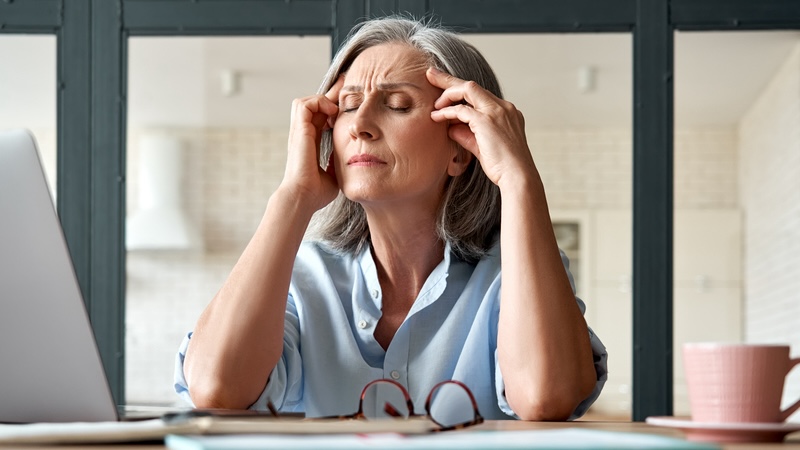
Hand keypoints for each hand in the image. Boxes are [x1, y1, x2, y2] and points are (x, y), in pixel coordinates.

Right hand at [281, 76, 343, 209]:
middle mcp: (303, 135)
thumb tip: (350, 159)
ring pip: (306, 101)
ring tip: (336, 108)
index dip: (332, 108)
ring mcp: (299, 132)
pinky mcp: (299, 131)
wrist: (304, 197)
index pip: (320, 117)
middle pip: (313, 105)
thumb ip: (338, 163)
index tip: (348, 104)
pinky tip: (332, 112)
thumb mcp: (333, 173)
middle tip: (347, 91)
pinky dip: (318, 102)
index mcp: (310, 143)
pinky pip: (305, 104)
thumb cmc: (316, 192)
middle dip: (330, 96)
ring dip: (322, 99)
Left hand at [427, 67, 535, 187]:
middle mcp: (503, 107)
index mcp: (506, 112)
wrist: (517, 177)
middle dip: (449, 79)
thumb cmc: (503, 167)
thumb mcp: (482, 147)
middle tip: (430, 73)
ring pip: (467, 89)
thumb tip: (450, 127)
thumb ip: (467, 135)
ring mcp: (497, 111)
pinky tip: (436, 117)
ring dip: (447, 94)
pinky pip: (461, 109)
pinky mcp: (487, 120)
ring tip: (433, 104)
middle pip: (472, 85)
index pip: (480, 95)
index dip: (460, 91)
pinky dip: (447, 111)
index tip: (444, 89)